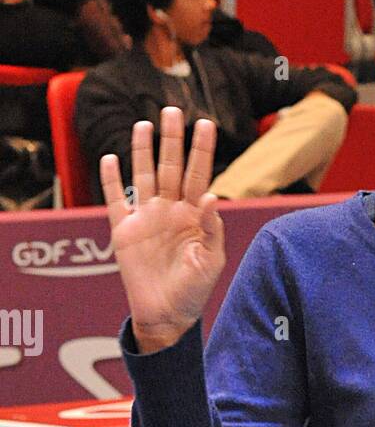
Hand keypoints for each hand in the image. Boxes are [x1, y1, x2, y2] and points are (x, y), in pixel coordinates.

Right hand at [100, 106, 225, 349]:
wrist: (167, 316)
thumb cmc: (194, 291)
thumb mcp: (211, 262)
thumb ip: (212, 229)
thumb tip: (213, 196)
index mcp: (194, 216)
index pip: (199, 174)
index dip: (201, 150)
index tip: (205, 123)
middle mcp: (169, 210)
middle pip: (170, 166)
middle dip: (172, 139)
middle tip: (172, 110)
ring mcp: (146, 218)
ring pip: (144, 175)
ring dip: (142, 150)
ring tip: (144, 125)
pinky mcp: (124, 231)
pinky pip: (115, 199)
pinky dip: (111, 180)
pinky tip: (110, 158)